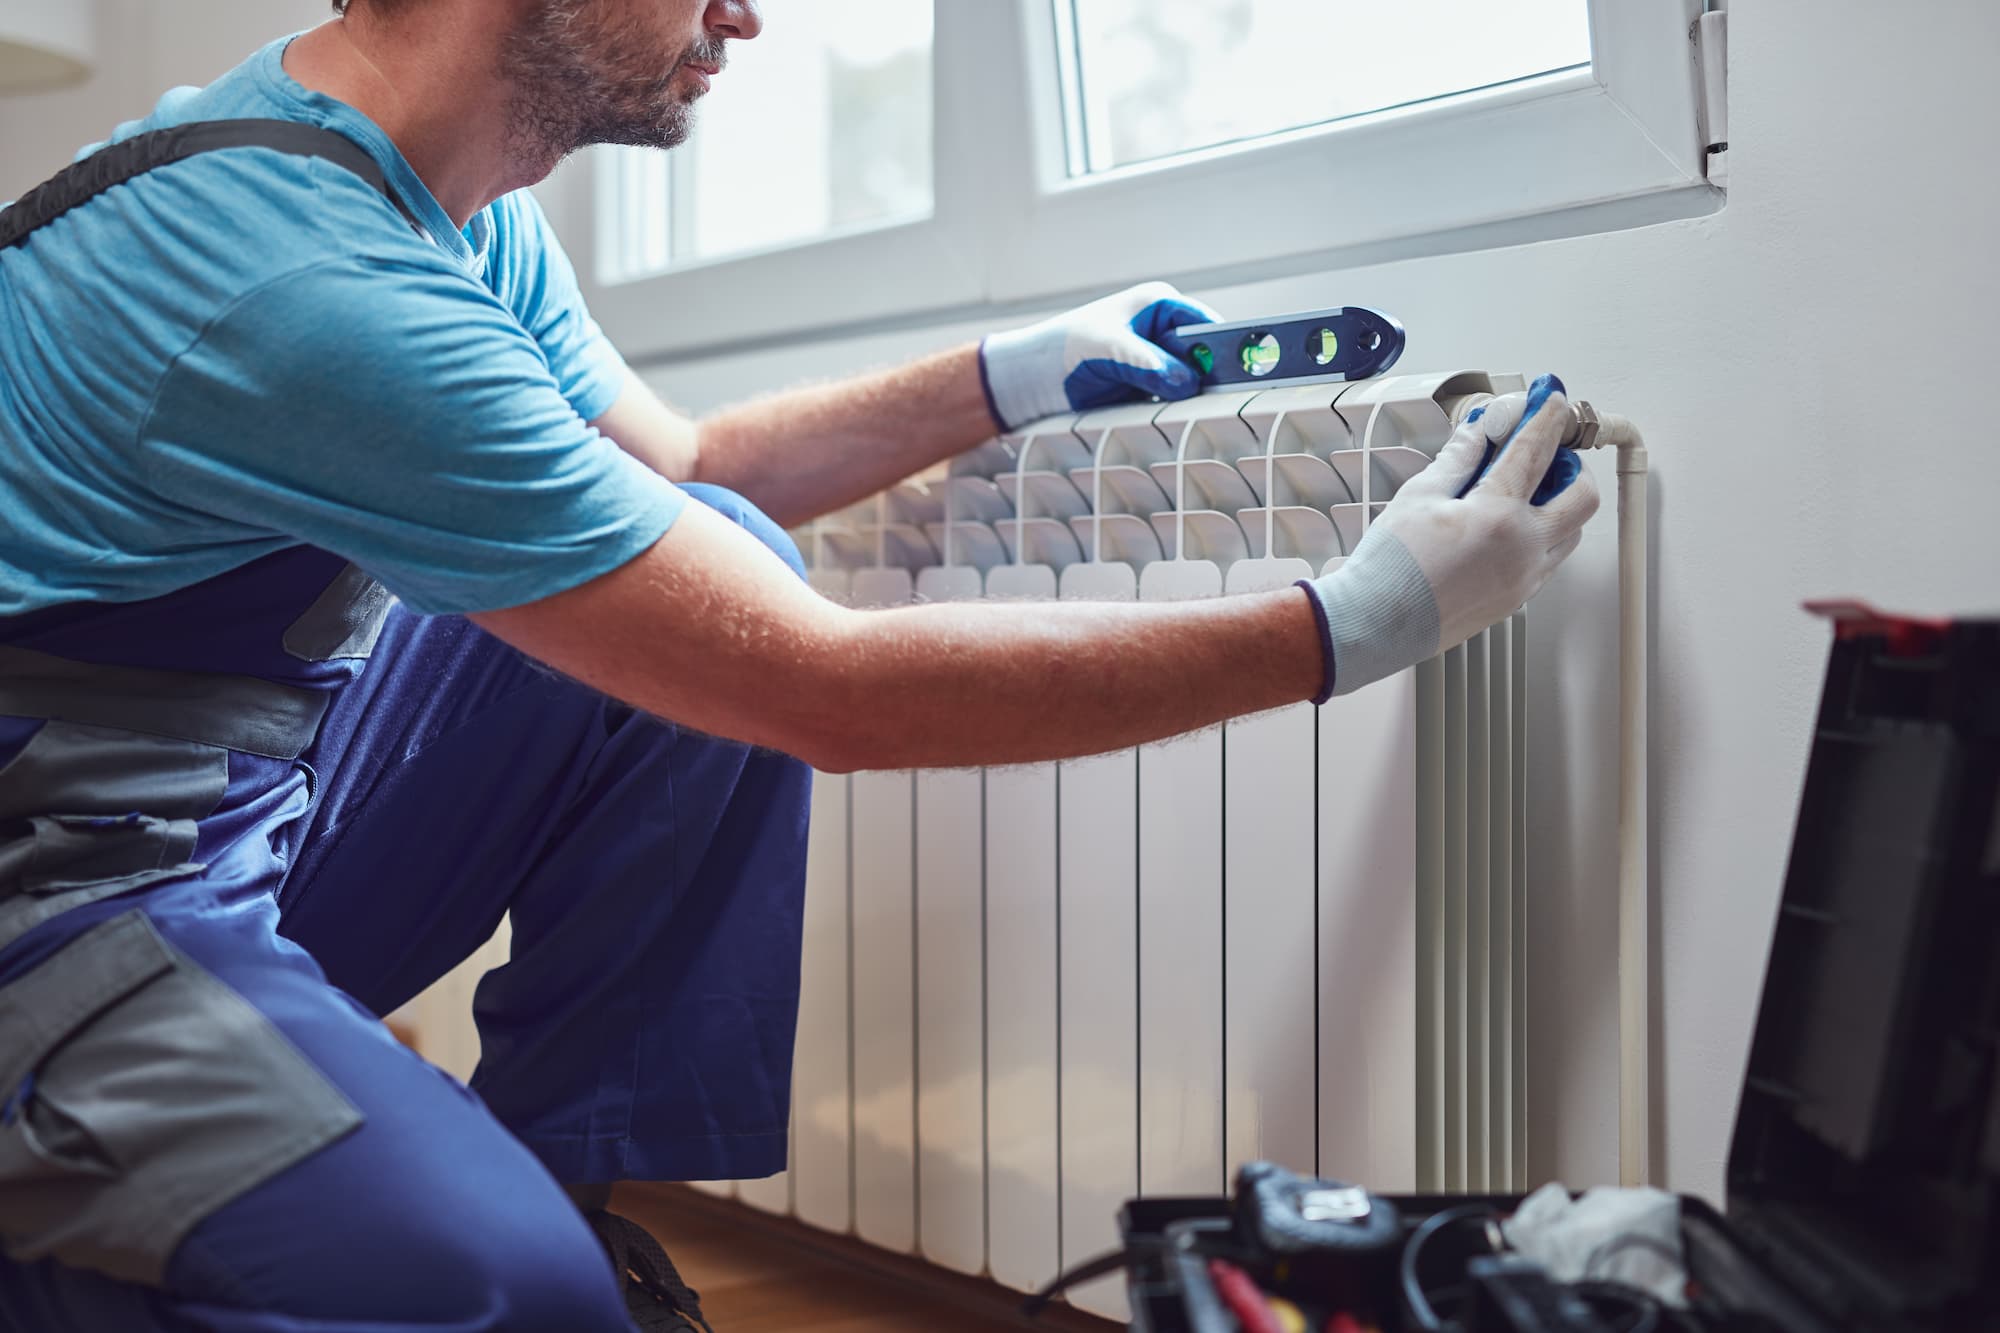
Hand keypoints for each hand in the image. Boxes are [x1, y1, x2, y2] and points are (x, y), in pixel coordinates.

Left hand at [978, 281, 1219, 430]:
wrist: (1033, 378)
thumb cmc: (1066, 349)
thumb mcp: (1107, 350)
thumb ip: (1146, 363)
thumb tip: (1185, 382)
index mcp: (1160, 305)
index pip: (1208, 326)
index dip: (1229, 348)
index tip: (1247, 371)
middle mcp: (1164, 331)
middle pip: (1205, 357)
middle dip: (1212, 378)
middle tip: (1228, 402)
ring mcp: (1157, 361)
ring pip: (1192, 382)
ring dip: (1194, 399)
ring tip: (1207, 416)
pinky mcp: (1147, 387)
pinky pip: (1173, 399)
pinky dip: (1177, 411)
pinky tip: (1183, 423)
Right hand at [1299, 374, 1598, 698]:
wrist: (1374, 623)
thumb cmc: (1388, 565)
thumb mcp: (1419, 496)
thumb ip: (1458, 460)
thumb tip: (1478, 433)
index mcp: (1498, 515)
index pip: (1535, 451)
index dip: (1546, 418)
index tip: (1552, 400)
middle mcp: (1522, 548)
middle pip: (1582, 497)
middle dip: (1571, 468)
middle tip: (1544, 456)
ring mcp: (1524, 578)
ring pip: (1571, 533)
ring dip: (1559, 506)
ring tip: (1524, 494)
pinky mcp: (1515, 600)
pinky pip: (1548, 561)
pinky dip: (1540, 536)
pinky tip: (1505, 529)